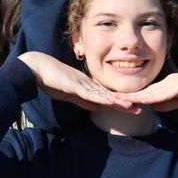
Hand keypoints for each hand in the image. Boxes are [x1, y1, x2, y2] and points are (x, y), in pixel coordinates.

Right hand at [18, 51, 140, 112]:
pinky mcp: (74, 85)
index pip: (106, 96)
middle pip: (109, 95)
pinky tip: (110, 102)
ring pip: (103, 94)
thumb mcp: (70, 94)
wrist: (36, 68)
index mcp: (87, 86)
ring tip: (131, 106)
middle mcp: (88, 83)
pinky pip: (90, 93)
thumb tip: (96, 109)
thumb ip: (83, 100)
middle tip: (140, 107)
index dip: (119, 102)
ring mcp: (82, 83)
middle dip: (124, 102)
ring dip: (117, 101)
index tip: (132, 107)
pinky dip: (101, 98)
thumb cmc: (51, 80)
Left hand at [116, 70, 177, 110]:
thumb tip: (152, 106)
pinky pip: (160, 93)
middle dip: (128, 95)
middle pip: (144, 91)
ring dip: (134, 97)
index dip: (133, 97)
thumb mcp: (177, 101)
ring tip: (120, 99)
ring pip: (149, 92)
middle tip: (112, 98)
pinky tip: (141, 100)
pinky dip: (150, 97)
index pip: (146, 93)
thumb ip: (165, 103)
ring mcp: (170, 83)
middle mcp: (165, 82)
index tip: (120, 100)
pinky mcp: (176, 86)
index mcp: (165, 85)